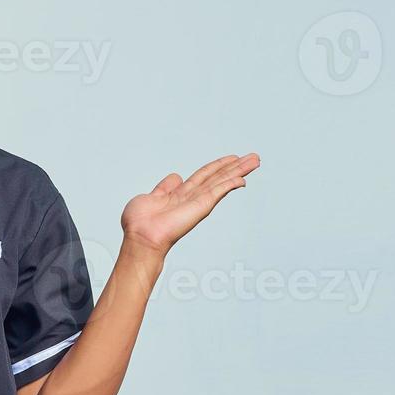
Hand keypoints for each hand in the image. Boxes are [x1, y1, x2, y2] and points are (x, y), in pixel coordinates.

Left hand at [121, 153, 259, 254]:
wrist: (140, 237)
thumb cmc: (139, 223)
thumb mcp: (150, 197)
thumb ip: (165, 187)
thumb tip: (176, 177)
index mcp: (179, 194)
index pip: (203, 176)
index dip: (217, 166)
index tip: (232, 158)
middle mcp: (191, 198)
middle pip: (218, 177)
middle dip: (235, 166)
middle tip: (253, 157)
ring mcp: (198, 202)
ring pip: (222, 181)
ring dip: (239, 170)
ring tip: (255, 160)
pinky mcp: (201, 206)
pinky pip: (219, 191)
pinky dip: (231, 183)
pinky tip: (243, 179)